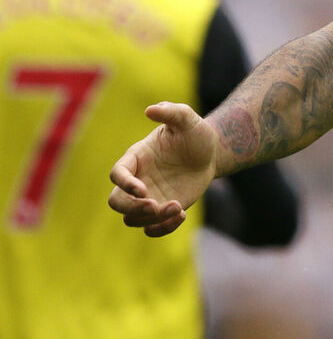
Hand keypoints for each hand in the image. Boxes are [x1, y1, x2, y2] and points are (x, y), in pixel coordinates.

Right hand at [108, 102, 218, 236]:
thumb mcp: (186, 118)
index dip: (125, 184)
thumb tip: (150, 110)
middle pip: (116, 202)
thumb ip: (170, 112)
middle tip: (155, 206)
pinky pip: (151, 228)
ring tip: (178, 207)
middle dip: (132, 208)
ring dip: (152, 219)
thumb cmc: (194, 133)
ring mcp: (148, 197)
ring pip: (133, 218)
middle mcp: (137, 180)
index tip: (143, 190)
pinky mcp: (162, 209)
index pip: (117, 174)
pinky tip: (182, 215)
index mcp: (136, 158)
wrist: (210, 152)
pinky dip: (162, 228)